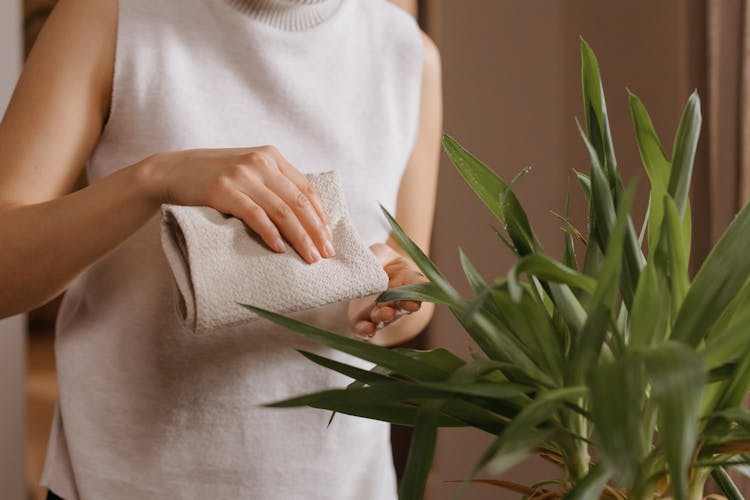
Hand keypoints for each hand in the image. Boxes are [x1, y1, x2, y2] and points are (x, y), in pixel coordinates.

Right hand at [143, 145, 334, 263]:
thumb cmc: (212, 176)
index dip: (320, 215)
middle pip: (299, 202)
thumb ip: (272, 183)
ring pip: (283, 211)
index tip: (328, 238)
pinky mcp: (224, 190)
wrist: (171, 171)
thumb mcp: (247, 170)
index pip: (306, 188)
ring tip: (309, 258)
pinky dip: (271, 235)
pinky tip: (279, 250)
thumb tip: (304, 216)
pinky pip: (256, 216)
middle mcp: (260, 162)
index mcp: (271, 156)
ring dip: (300, 238)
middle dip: (316, 231)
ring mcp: (242, 175)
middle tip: (326, 254)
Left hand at [348, 243, 427, 337]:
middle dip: (407, 305)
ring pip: (385, 317)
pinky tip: (368, 330)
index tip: (421, 289)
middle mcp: (396, 300)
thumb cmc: (375, 261)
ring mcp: (380, 312)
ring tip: (386, 313)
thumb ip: (380, 254)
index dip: (420, 289)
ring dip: (386, 316)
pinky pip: (364, 329)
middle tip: (409, 304)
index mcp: (406, 281)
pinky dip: (367, 331)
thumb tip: (378, 260)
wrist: (357, 275)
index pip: (417, 285)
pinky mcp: (361, 321)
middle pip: (404, 305)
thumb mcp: (379, 252)